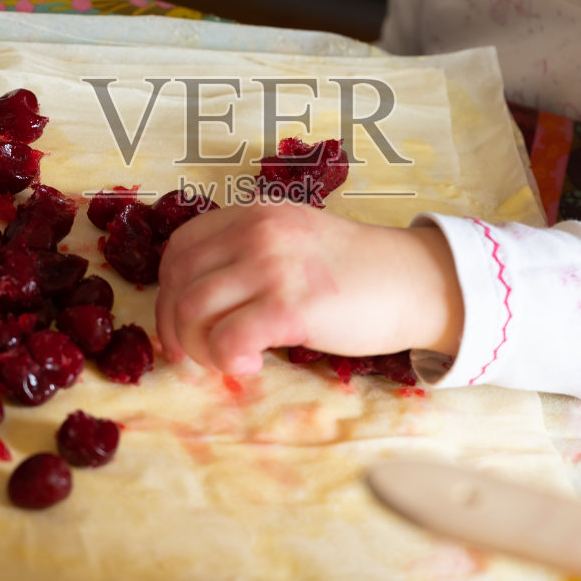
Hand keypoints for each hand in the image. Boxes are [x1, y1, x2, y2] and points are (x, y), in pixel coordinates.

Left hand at [154, 202, 463, 375]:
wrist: (413, 281)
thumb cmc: (354, 271)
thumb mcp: (293, 238)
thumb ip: (248, 253)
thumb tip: (196, 301)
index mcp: (252, 214)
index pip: (179, 248)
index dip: (168, 291)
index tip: (180, 324)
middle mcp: (256, 232)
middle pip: (178, 282)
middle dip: (175, 328)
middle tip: (196, 357)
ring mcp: (273, 266)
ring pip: (192, 310)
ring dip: (200, 348)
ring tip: (229, 361)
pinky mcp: (291, 306)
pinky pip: (228, 339)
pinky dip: (227, 361)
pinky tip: (252, 366)